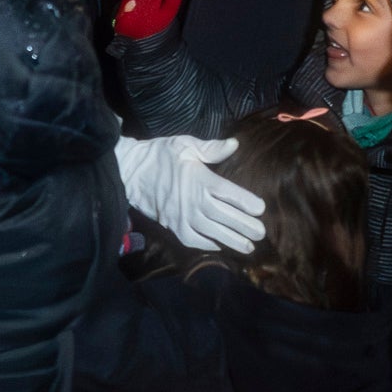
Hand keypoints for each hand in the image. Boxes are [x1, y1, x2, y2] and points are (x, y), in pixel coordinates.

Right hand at [112, 133, 264, 252]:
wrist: (130, 172)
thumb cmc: (159, 156)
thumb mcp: (184, 145)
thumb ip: (211, 148)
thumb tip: (235, 144)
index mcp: (198, 179)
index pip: (227, 193)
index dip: (245, 202)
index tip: (260, 208)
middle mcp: (192, 201)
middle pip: (223, 216)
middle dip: (244, 226)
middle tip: (261, 233)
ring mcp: (181, 216)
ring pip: (211, 231)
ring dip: (231, 240)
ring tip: (248, 247)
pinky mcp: (172, 226)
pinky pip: (192, 240)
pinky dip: (207, 244)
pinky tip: (220, 246)